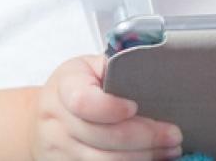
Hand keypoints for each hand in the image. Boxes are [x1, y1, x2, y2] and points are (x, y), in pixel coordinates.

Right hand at [31, 55, 183, 160]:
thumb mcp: (89, 68)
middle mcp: (56, 120)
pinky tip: (150, 158)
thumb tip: (153, 64)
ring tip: (169, 149)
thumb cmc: (76, 87)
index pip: (83, 101)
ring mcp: (59, 149)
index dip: (112, 108)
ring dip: (143, 157)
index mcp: (64, 86)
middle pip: (102, 137)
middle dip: (145, 138)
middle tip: (174, 135)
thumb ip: (116, 66)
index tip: (135, 106)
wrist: (42, 119)